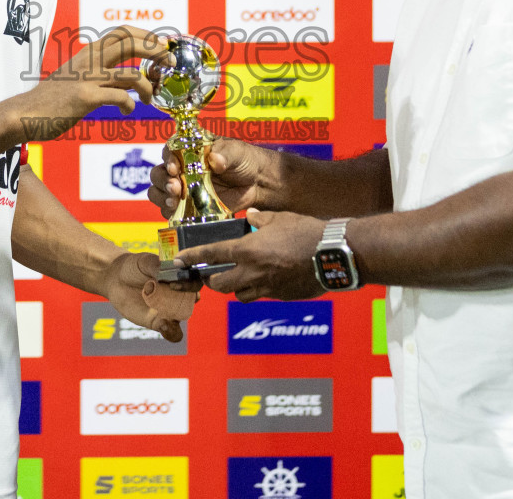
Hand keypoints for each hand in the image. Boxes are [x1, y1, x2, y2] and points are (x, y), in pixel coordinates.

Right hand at [7, 25, 167, 141]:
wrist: (26, 113)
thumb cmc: (53, 98)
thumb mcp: (76, 74)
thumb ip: (99, 69)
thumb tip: (128, 74)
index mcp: (89, 52)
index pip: (123, 32)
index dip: (146, 36)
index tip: (161, 47)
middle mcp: (89, 60)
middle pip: (130, 42)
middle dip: (156, 50)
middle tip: (169, 62)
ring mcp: (87, 78)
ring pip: (131, 74)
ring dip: (147, 87)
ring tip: (149, 98)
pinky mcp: (85, 97)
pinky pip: (119, 97)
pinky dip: (129, 104)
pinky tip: (125, 109)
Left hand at [102, 251, 197, 342]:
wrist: (117, 279)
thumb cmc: (135, 266)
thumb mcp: (145, 262)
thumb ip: (157, 266)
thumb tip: (168, 269)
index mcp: (180, 277)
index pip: (194, 281)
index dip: (190, 283)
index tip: (175, 283)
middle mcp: (179, 295)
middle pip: (191, 301)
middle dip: (189, 302)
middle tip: (177, 300)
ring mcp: (169, 310)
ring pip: (183, 319)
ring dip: (180, 320)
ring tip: (168, 320)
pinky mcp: (158, 322)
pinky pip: (171, 331)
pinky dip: (171, 332)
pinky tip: (163, 326)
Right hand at [149, 139, 270, 216]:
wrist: (256, 184)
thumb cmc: (244, 160)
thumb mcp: (237, 152)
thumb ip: (226, 153)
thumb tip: (215, 160)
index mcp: (189, 149)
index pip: (169, 150)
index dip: (167, 159)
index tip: (174, 168)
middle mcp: (181, 168)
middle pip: (158, 173)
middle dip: (162, 181)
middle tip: (175, 188)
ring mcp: (182, 188)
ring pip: (158, 191)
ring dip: (162, 197)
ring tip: (174, 202)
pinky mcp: (187, 205)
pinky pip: (168, 210)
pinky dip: (169, 211)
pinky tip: (177, 212)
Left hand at [177, 210, 325, 302]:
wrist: (333, 254)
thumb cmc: (307, 231)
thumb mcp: (279, 217)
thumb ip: (258, 219)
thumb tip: (248, 216)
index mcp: (248, 250)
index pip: (211, 255)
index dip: (192, 258)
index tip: (179, 260)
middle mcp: (252, 272)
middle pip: (219, 285)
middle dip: (213, 280)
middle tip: (214, 272)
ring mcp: (267, 287)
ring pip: (239, 295)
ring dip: (235, 287)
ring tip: (241, 276)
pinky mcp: (281, 296)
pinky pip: (262, 296)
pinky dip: (259, 290)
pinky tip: (268, 279)